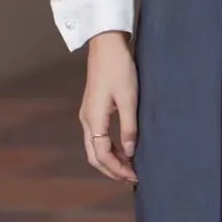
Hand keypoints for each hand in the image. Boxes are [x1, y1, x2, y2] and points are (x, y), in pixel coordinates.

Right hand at [79, 31, 138, 182]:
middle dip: (112, 170)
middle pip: (94, 156)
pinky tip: (123, 149)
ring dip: (110, 160)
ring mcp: (87, 114)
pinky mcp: (92, 109)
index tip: (135, 176)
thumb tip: (131, 152)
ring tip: (130, 166)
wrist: (106, 45)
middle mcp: (86, 119)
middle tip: (132, 177)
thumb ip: (129, 127)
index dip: (118, 169)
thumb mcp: (129, 98)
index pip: (102, 155)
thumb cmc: (119, 68)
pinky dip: (109, 148)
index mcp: (94, 119)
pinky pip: (97, 136)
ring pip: (94, 147)